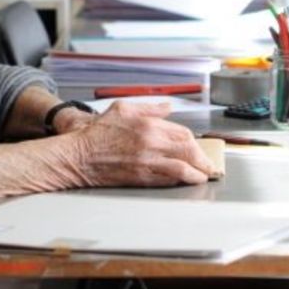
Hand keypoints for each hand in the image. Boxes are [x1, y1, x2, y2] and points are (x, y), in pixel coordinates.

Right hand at [58, 101, 220, 187]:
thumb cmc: (98, 133)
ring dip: (196, 173)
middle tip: (209, 166)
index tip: (200, 148)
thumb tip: (167, 107)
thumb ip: (149, 108)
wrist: (79, 156)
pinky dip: (179, 181)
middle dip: (202, 160)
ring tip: (203, 176)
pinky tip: (185, 181)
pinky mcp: (140, 178)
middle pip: (188, 151)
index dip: (195, 142)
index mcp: (148, 124)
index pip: (183, 133)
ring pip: (181, 169)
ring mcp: (146, 162)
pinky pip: (167, 181)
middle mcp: (151, 143)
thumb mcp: (123, 108)